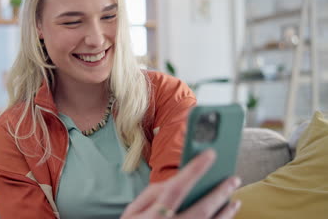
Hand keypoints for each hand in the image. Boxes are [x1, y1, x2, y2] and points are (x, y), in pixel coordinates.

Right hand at [121, 150, 241, 218]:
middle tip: (233, 179)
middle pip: (200, 211)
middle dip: (220, 193)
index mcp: (152, 216)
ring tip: (234, 198)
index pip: (176, 189)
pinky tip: (226, 213)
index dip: (194, 170)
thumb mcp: (132, 211)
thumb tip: (176, 180)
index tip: (210, 154)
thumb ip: (152, 193)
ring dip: (226, 212)